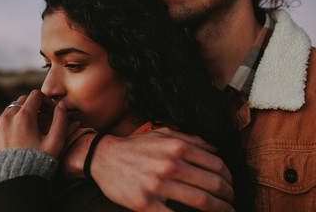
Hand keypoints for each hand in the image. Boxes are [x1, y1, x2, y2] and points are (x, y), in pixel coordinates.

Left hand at [0, 90, 69, 158]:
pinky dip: (10, 122)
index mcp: (24, 117)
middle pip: (22, 100)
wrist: (13, 182)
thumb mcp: (55, 142)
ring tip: (31, 128)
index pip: (35, 95)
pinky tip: (18, 135)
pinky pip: (0, 121)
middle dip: (34, 106)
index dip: (46, 101)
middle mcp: (8, 118)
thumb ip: (61, 120)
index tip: (51, 111)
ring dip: (22, 113)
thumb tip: (61, 105)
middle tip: (42, 119)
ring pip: (10, 109)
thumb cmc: (37, 162)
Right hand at [63, 128, 234, 211]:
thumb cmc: (136, 146)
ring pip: (201, 201)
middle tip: (232, 200)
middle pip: (212, 184)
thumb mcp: (163, 134)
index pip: (216, 164)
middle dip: (228, 195)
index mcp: (177, 146)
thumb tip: (216, 149)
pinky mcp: (146, 204)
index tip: (231, 184)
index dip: (229, 177)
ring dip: (220, 209)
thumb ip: (191, 139)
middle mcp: (170, 164)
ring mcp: (158, 185)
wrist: (105, 157)